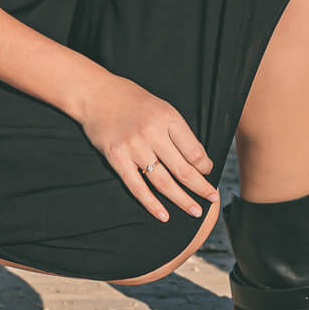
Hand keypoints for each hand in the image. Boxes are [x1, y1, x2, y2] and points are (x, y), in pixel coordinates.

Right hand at [75, 75, 218, 222]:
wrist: (97, 94)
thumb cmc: (135, 102)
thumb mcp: (163, 109)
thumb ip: (179, 133)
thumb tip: (200, 162)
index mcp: (169, 119)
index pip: (195, 151)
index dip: (205, 167)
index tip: (209, 173)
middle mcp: (152, 133)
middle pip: (182, 169)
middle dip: (200, 187)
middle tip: (212, 200)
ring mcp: (133, 147)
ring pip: (162, 181)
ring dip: (181, 199)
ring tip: (195, 211)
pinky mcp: (116, 157)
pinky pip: (136, 186)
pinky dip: (151, 203)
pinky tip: (163, 215)